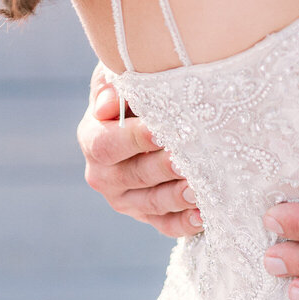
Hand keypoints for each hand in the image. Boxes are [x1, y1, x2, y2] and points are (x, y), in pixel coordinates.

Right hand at [77, 63, 201, 239]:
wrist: (149, 109)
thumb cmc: (137, 84)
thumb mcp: (120, 75)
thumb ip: (111, 84)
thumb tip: (107, 105)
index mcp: (93, 138)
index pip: (107, 144)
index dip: (134, 139)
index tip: (161, 130)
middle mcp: (104, 174)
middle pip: (133, 175)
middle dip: (164, 168)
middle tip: (189, 159)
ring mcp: (126, 199)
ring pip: (152, 203)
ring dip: (177, 197)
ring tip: (201, 187)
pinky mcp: (148, 215)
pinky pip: (165, 225)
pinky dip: (185, 222)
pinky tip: (205, 214)